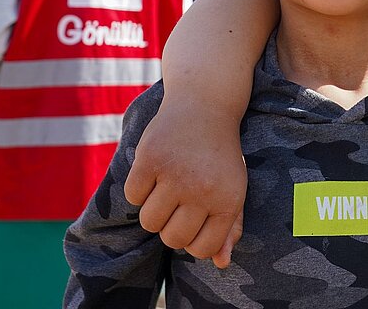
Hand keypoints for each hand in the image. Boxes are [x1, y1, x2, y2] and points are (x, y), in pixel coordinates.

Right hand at [125, 101, 246, 266]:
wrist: (205, 104)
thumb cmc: (220, 154)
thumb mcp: (234, 188)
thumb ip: (230, 226)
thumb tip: (221, 264)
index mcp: (228, 200)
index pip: (202, 249)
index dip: (194, 241)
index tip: (194, 222)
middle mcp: (203, 189)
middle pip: (172, 239)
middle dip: (171, 228)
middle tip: (179, 203)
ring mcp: (175, 174)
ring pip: (149, 222)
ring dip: (154, 209)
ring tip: (167, 186)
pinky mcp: (150, 158)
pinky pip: (133, 196)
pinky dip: (139, 188)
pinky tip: (156, 170)